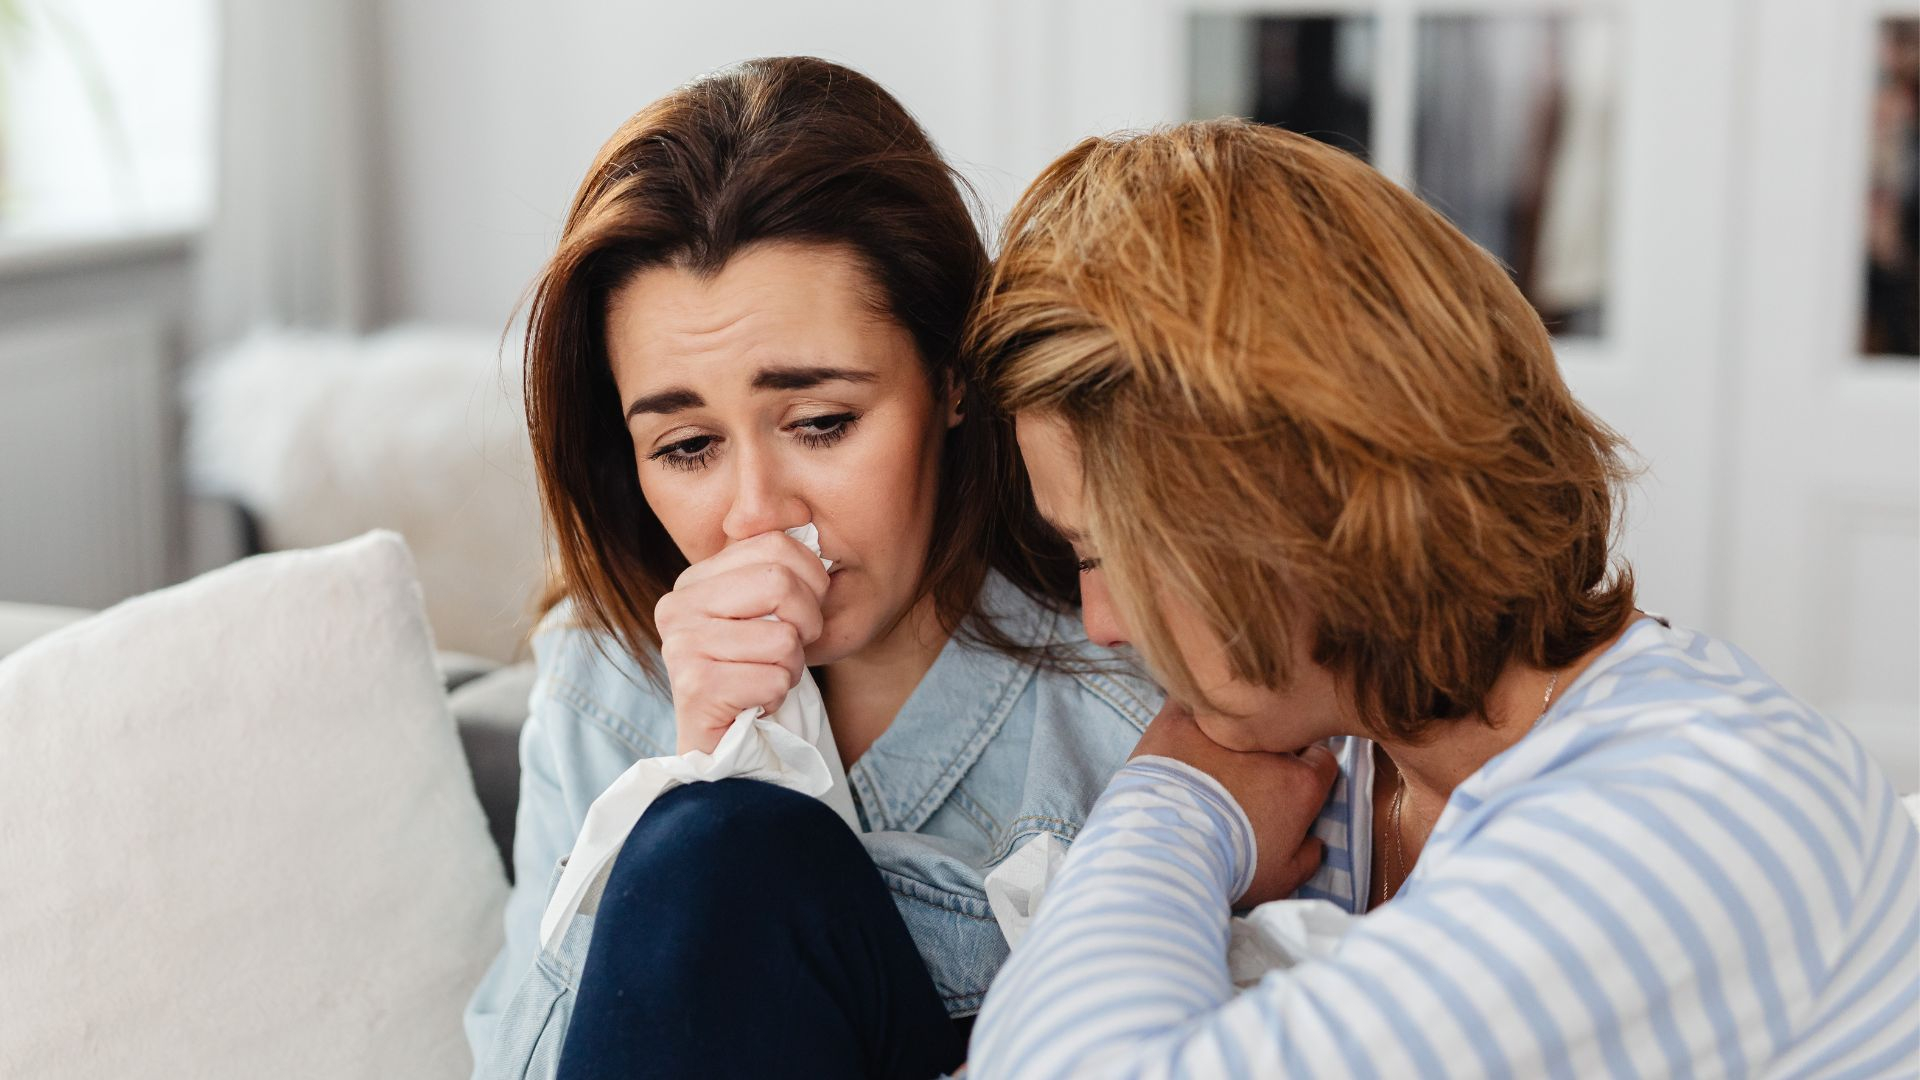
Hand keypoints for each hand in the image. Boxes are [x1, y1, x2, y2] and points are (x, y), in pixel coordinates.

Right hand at [654, 531, 829, 753]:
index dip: (812, 579)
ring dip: (792, 666)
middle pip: (781, 582)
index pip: (776, 544)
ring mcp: (681, 646)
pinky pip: (775, 677)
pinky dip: (779, 694)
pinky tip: (755, 701)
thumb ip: (777, 571)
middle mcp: (678, 606)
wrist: (728, 747)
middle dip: (807, 622)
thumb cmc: (755, 674)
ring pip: (783, 636)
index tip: (804, 611)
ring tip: (766, 677)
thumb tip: (809, 525)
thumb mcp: (766, 613)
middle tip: (791, 648)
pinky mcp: (695, 687)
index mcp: (696, 579)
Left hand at [1130, 701, 1336, 906]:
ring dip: (1229, 729)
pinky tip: (1181, 729)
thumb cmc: (1227, 870)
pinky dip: (1189, 711)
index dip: (1307, 771)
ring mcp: (1223, 729)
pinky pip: (1189, 699)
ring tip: (1211, 754)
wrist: (1167, 853)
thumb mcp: (1281, 879)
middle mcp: (1268, 747)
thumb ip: (1307, 856)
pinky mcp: (1179, 721)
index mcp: (1299, 782)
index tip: (1288, 784)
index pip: (1322, 759)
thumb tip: (1316, 843)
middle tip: (1245, 775)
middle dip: (1271, 748)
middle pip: (1280, 733)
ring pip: (1235, 714)